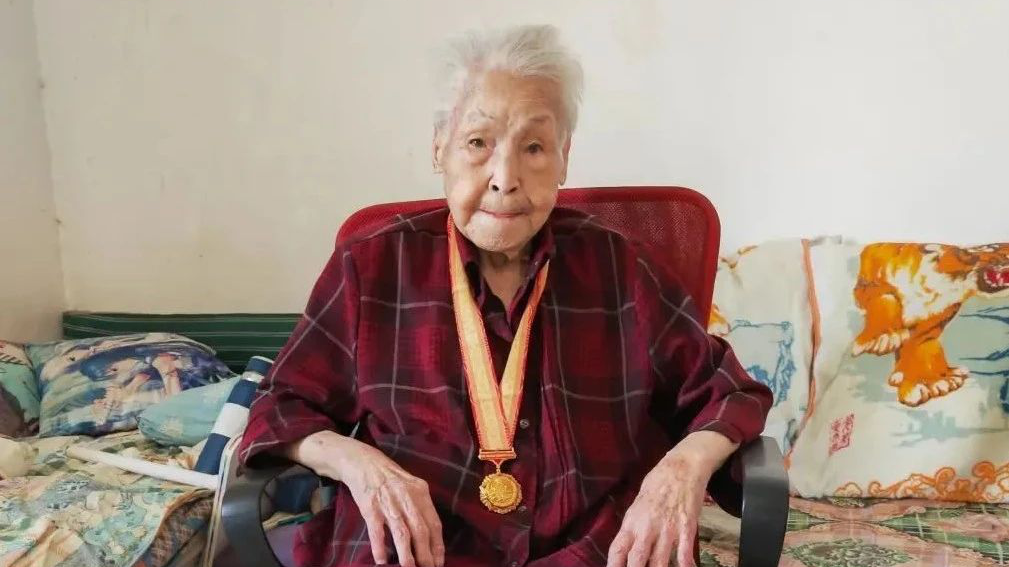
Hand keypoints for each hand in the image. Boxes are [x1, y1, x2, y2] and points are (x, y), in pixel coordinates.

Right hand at [293, 431, 444, 566]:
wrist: (362, 461)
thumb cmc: (388, 476)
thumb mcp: (410, 486)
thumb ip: (420, 506)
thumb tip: (429, 534)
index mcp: (421, 492)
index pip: (434, 523)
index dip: (438, 545)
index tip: (439, 562)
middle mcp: (407, 497)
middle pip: (421, 530)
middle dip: (426, 554)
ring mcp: (388, 502)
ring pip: (402, 532)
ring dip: (407, 554)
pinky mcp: (370, 506)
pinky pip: (376, 530)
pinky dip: (380, 546)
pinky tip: (381, 560)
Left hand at [606, 431, 736, 566]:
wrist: (682, 467)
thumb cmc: (658, 482)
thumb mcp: (639, 502)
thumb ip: (634, 524)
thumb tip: (629, 544)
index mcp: (632, 520)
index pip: (618, 549)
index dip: (613, 565)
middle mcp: (647, 527)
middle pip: (636, 560)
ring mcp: (668, 529)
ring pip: (660, 561)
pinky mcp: (687, 527)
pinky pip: (685, 553)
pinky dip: (685, 565)